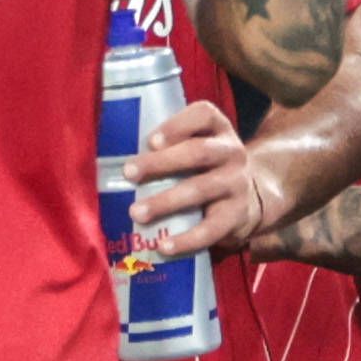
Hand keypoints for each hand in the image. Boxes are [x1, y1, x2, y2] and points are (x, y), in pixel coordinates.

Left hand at [128, 100, 278, 257]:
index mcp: (218, 128)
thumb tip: (112, 162)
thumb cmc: (204, 168)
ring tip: (136, 213)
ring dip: (165, 202)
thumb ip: (167, 147)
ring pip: (201, 189)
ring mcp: (237, 184)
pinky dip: (186, 240)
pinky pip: (211, 229)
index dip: (177, 125)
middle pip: (198, 152)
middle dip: (161, 163)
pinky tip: (163, 246)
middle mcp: (232, 152)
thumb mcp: (195, 146)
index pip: (204, 115)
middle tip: (128, 173)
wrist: (248, 199)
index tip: (151, 141)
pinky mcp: (237, 215)